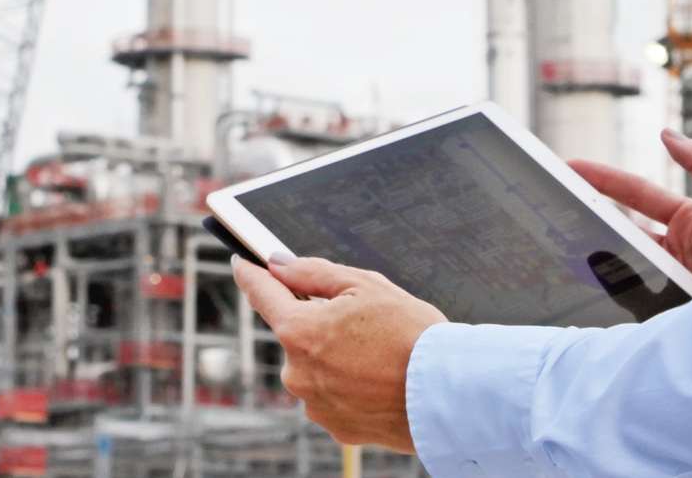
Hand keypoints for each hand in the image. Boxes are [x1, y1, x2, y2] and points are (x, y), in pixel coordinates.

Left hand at [232, 255, 446, 452]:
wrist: (447, 393)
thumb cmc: (413, 335)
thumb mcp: (367, 286)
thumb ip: (315, 271)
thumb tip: (279, 264)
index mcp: (300, 330)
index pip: (262, 294)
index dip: (251, 274)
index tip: (244, 264)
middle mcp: (297, 371)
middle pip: (297, 335)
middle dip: (320, 324)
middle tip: (363, 321)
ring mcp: (314, 404)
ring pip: (316, 368)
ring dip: (337, 358)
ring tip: (381, 355)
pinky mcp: (335, 427)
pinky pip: (334, 397)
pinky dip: (351, 386)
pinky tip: (381, 380)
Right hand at [569, 128, 691, 287]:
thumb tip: (669, 134)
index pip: (638, 192)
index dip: (603, 178)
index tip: (571, 167)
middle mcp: (682, 245)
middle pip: (625, 225)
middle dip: (592, 212)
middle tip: (555, 204)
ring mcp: (673, 275)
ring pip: (626, 259)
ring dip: (600, 251)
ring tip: (566, 242)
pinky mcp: (668, 302)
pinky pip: (632, 291)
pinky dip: (613, 285)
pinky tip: (592, 280)